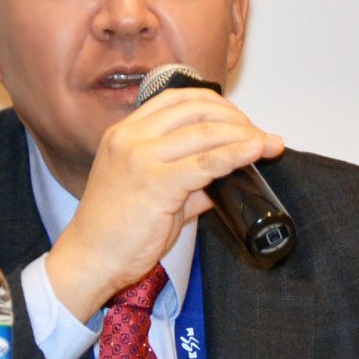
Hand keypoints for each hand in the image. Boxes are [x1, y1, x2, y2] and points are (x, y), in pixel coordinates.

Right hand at [45, 87, 283, 319]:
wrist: (90, 259)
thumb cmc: (115, 231)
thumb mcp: (149, 191)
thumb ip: (186, 180)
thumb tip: (224, 177)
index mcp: (125, 132)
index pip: (178, 99)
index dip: (216, 104)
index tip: (240, 121)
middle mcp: (130, 137)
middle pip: (196, 110)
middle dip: (237, 119)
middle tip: (260, 136)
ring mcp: (141, 157)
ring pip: (205, 132)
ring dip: (245, 136)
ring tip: (269, 145)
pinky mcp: (155, 183)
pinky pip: (205, 163)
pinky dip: (235, 155)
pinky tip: (255, 152)